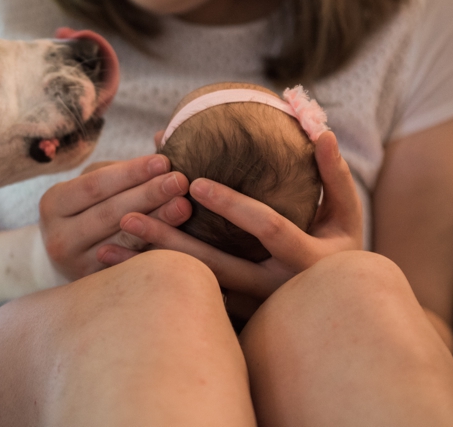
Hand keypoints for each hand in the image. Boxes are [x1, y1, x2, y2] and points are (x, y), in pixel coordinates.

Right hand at [39, 154, 192, 279]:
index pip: (95, 185)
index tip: (163, 161)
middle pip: (109, 213)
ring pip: (122, 242)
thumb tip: (162, 140)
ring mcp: (76, 265)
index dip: (130, 173)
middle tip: (180, 180)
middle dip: (148, 195)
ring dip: (157, 223)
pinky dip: (155, 250)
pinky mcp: (97, 285)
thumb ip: (123, 168)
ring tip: (185, 206)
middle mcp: (59, 237)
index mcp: (54, 203)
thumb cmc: (89, 207)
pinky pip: (130, 266)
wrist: (69, 255)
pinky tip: (179, 239)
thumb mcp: (93, 184)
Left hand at [114, 131, 362, 313]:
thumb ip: (333, 175)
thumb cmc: (343, 253)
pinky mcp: (235, 320)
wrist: (342, 317)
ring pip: (195, 289)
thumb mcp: (346, 215)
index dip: (231, 204)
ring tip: (106, 248)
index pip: (265, 228)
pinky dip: (157, 284)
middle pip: (214, 266)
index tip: (193, 181)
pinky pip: (190, 301)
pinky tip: (122, 272)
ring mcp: (252, 309)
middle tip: (125, 216)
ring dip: (151, 268)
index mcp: (304, 259)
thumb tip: (320, 131)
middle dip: (167, 241)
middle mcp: (274, 290)